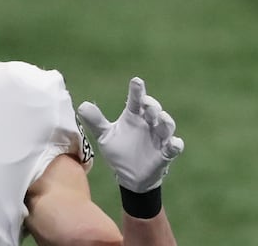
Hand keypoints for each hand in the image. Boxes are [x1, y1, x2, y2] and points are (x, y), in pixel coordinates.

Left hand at [77, 77, 183, 192]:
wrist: (129, 176)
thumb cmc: (119, 151)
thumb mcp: (105, 136)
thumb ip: (95, 121)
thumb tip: (82, 106)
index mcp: (133, 116)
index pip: (136, 100)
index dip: (137, 91)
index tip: (136, 81)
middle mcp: (148, 123)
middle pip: (153, 109)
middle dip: (152, 105)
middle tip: (146, 104)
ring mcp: (158, 138)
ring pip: (166, 126)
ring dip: (165, 121)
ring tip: (161, 117)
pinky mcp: (165, 154)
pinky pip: (174, 148)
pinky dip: (175, 144)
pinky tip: (174, 143)